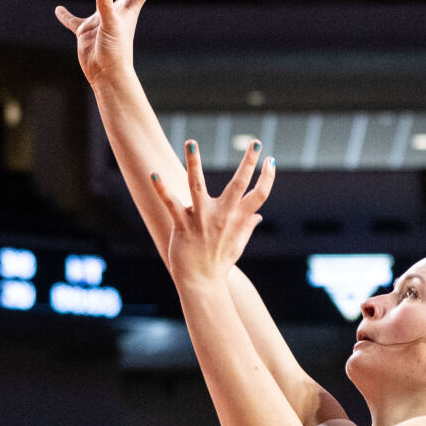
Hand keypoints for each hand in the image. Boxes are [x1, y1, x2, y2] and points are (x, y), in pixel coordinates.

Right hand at [54, 0, 174, 87]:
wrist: (105, 73)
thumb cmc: (113, 51)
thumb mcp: (111, 24)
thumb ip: (107, 4)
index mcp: (127, 9)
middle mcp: (116, 12)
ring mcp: (101, 21)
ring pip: (104, 0)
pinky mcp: (85, 32)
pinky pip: (73, 21)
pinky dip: (65, 16)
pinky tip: (58, 10)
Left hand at [150, 139, 274, 286]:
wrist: (201, 283)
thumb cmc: (219, 263)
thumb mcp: (238, 245)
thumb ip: (247, 226)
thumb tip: (258, 216)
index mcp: (237, 220)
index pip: (259, 195)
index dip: (267, 178)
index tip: (271, 161)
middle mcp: (222, 216)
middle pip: (238, 185)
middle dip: (248, 163)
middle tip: (255, 143)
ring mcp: (201, 219)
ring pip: (198, 185)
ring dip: (194, 162)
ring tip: (191, 142)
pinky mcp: (182, 225)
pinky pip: (170, 204)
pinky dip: (162, 189)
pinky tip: (154, 174)